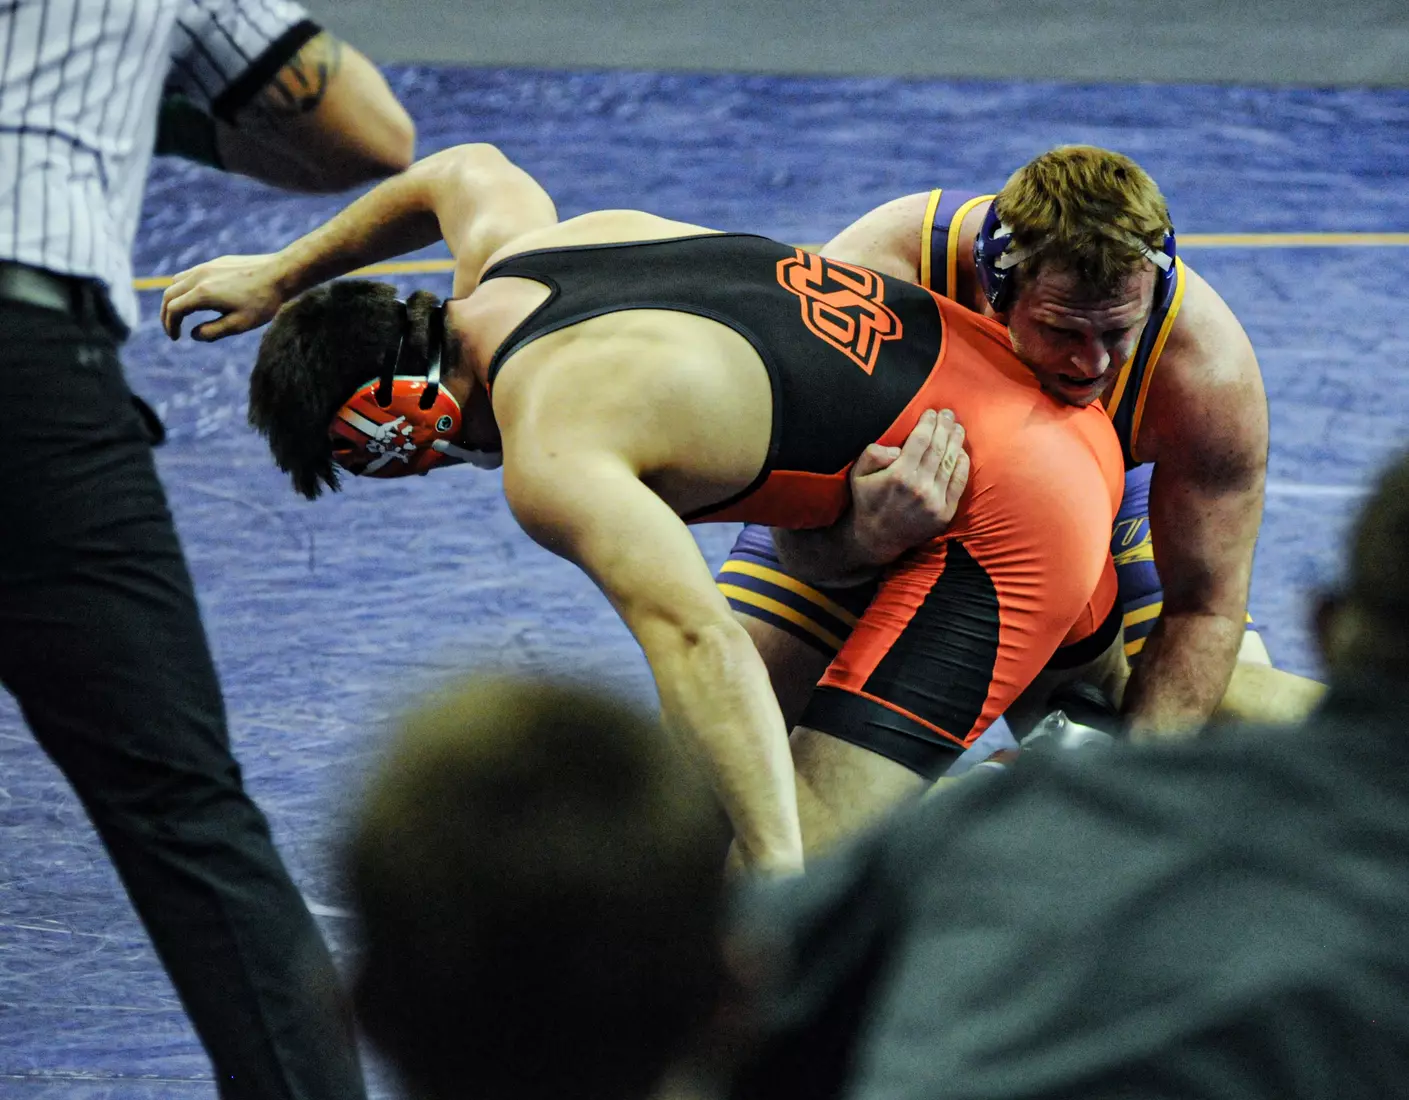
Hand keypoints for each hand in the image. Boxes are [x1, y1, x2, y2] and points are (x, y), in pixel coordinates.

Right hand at [160, 253, 287, 341]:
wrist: (281, 273)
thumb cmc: (263, 302)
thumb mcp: (239, 324)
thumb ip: (213, 331)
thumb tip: (193, 335)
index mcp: (203, 293)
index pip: (174, 309)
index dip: (170, 325)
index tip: (176, 338)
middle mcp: (200, 277)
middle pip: (170, 294)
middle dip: (167, 314)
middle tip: (173, 329)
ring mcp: (207, 267)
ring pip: (177, 281)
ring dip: (174, 298)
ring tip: (182, 314)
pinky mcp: (216, 263)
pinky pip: (191, 274)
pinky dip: (185, 288)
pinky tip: (197, 299)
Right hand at [848, 408, 969, 564]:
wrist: (876, 538)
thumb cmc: (867, 501)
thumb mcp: (858, 474)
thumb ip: (873, 454)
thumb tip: (898, 448)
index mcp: (898, 475)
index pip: (920, 440)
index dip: (928, 423)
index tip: (931, 412)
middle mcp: (919, 487)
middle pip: (938, 448)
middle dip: (944, 426)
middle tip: (948, 413)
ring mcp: (934, 501)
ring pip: (949, 462)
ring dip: (955, 441)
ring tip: (957, 427)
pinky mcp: (944, 513)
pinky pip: (958, 483)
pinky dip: (962, 465)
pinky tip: (961, 451)